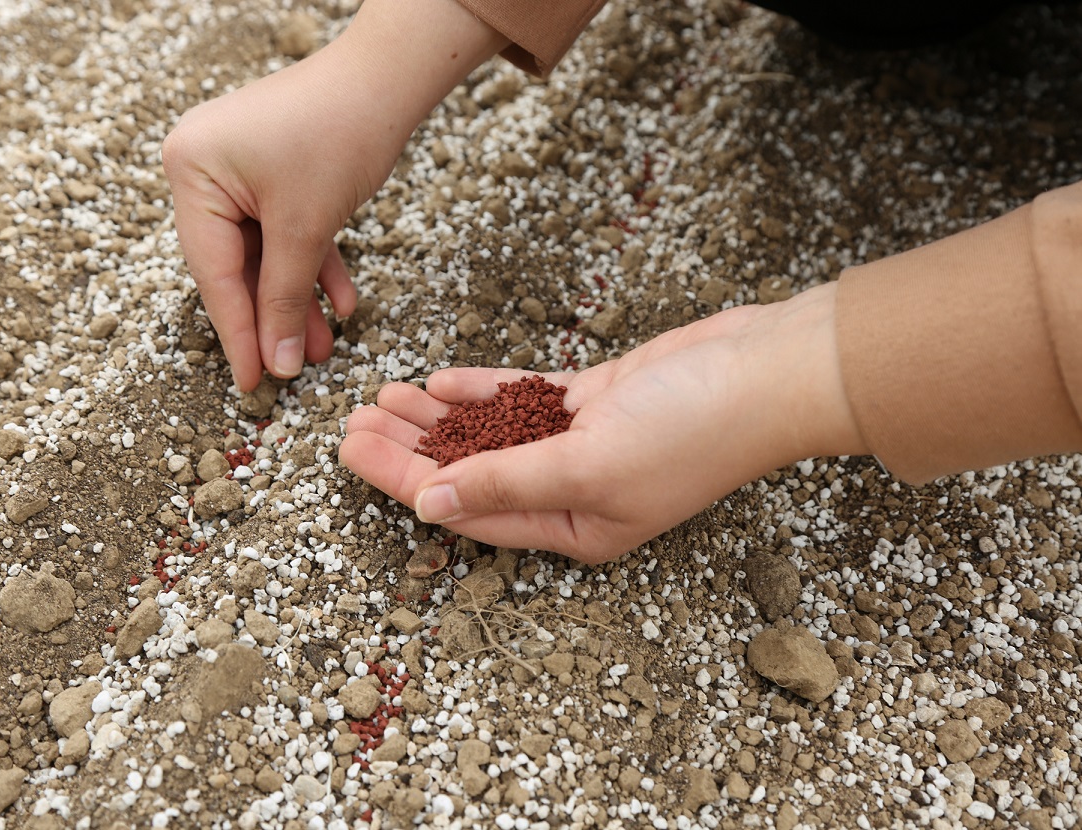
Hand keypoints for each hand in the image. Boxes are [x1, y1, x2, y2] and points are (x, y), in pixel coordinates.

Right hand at [162, 0, 507, 389]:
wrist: (389, 77)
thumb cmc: (340, 134)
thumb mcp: (306, 227)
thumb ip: (284, 299)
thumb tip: (276, 364)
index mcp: (192, 170)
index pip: (212, 270)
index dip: (237, 332)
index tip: (251, 383)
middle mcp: (203, 166)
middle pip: (235, 264)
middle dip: (272, 316)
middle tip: (292, 371)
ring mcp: (237, 167)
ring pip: (266, 252)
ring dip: (295, 299)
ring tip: (322, 349)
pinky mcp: (272, 170)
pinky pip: (286, 230)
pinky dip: (312, 264)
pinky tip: (340, 305)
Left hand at [340, 283, 867, 561]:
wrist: (762, 372)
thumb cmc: (690, 431)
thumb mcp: (587, 466)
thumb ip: (506, 483)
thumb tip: (431, 505)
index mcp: (573, 528)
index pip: (468, 510)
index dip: (404, 482)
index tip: (353, 454)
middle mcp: (572, 493)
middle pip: (469, 473)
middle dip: (408, 450)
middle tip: (352, 423)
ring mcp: (581, 444)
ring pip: (489, 435)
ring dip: (435, 420)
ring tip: (380, 398)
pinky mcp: (593, 400)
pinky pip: (521, 399)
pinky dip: (480, 392)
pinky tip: (437, 383)